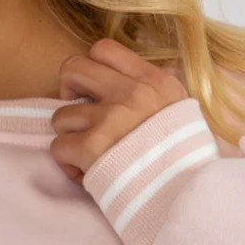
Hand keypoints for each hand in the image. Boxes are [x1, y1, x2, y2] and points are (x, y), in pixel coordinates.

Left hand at [49, 40, 189, 180]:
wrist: (186, 196)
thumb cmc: (184, 160)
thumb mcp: (182, 112)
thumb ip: (156, 93)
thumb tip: (129, 82)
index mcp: (154, 81)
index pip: (103, 49)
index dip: (91, 69)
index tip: (96, 91)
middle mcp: (131, 93)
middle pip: (72, 68)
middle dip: (67, 92)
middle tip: (80, 115)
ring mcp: (110, 119)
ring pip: (61, 115)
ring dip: (70, 137)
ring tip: (90, 154)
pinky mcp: (92, 148)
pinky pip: (58, 148)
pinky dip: (68, 164)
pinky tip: (87, 174)